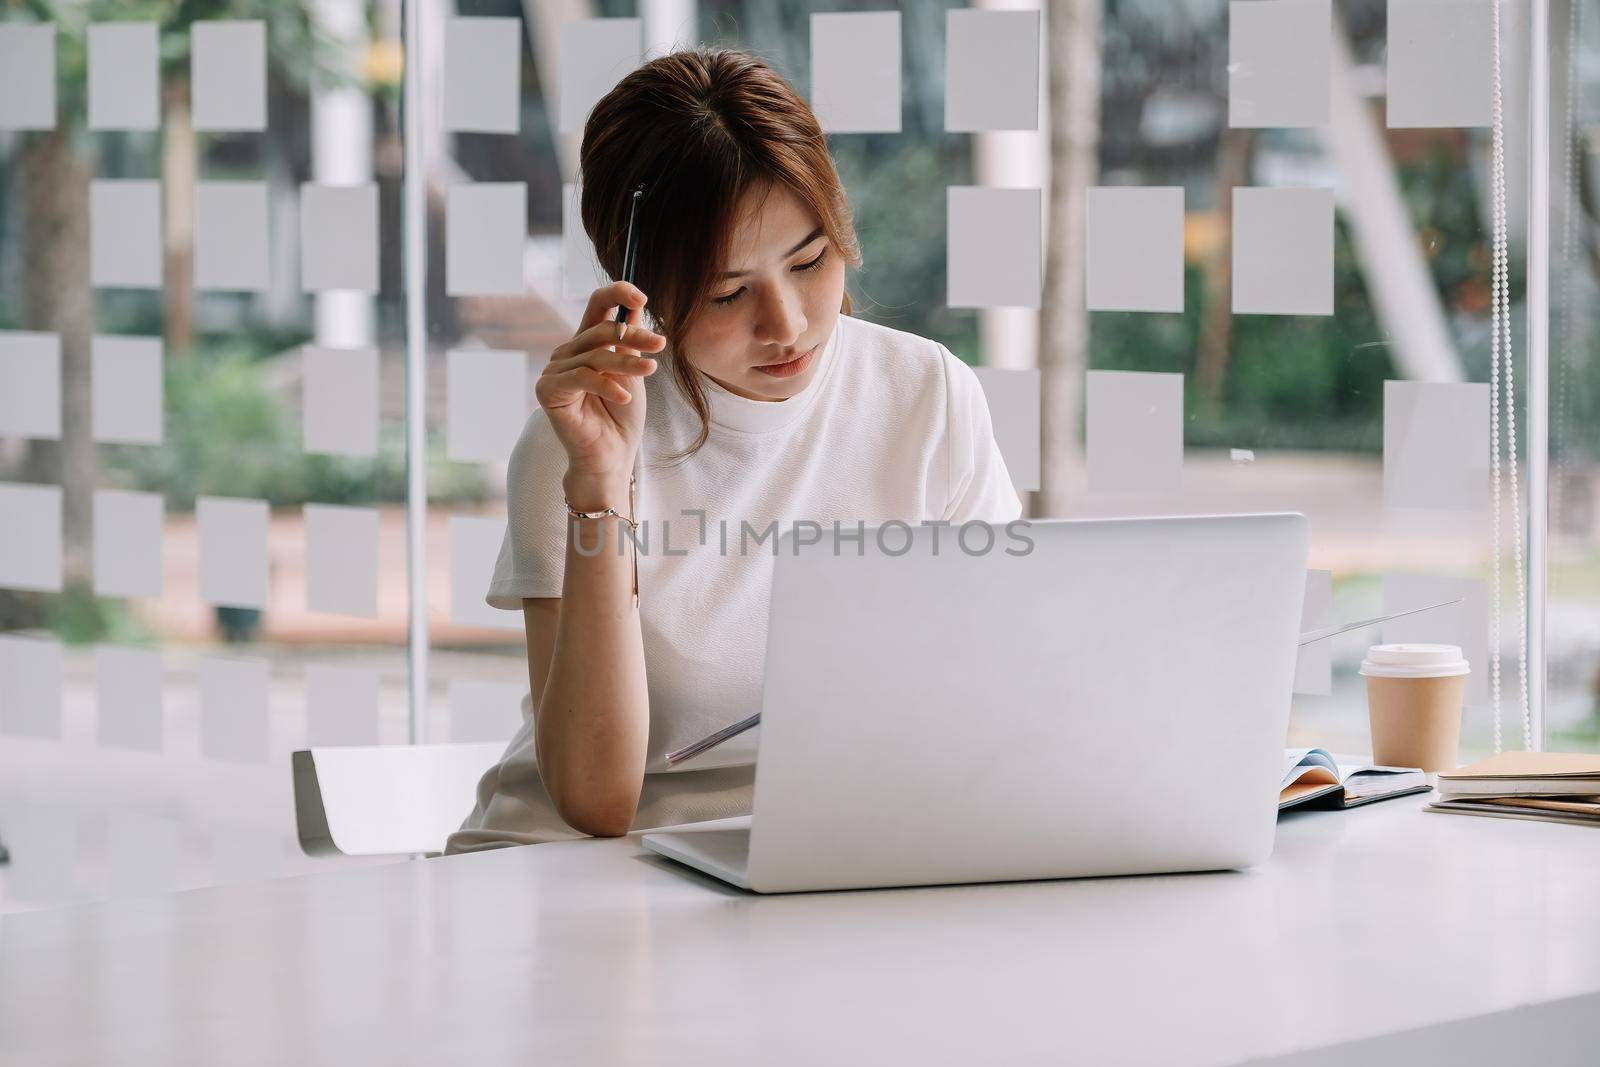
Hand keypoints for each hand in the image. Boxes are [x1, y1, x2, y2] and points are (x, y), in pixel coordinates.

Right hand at [535, 282, 665, 484]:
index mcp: (587, 344)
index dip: (616, 293)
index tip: (641, 296)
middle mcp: (567, 353)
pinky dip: (606, 386)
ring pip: (595, 355)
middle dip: (634, 336)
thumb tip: (636, 303)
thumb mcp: (632, 373)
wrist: (611, 456)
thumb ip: (630, 340)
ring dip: (627, 362)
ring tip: (651, 370)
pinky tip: (624, 397)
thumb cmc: (621, 418)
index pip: (596, 306)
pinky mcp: (548, 390)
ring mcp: (555, 371)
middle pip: (601, 330)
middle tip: (661, 344)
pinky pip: (581, 377)